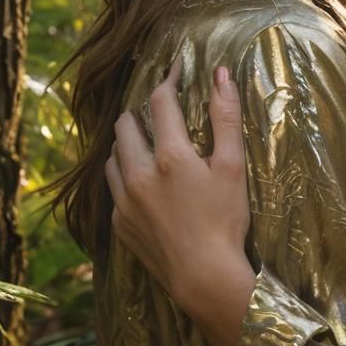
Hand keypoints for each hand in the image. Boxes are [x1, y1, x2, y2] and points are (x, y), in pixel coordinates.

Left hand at [106, 61, 255, 345]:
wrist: (204, 276)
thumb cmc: (226, 219)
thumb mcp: (233, 165)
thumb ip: (226, 117)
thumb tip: (221, 74)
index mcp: (171, 156)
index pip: (161, 102)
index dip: (168, 79)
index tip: (176, 68)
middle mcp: (139, 173)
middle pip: (125, 125)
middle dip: (141, 110)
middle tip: (162, 111)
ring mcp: (125, 200)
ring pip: (113, 155)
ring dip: (129, 142)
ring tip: (150, 143)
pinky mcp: (120, 222)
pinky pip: (113, 186)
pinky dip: (125, 173)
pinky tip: (144, 180)